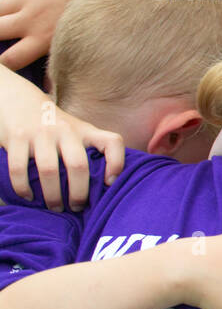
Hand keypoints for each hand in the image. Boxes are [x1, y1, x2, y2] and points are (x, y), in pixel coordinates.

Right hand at [0, 0, 106, 69]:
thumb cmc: (92, 18)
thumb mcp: (78, 44)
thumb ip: (58, 64)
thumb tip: (45, 87)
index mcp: (43, 38)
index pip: (9, 59)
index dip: (3, 65)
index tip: (5, 64)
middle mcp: (32, 18)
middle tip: (3, 41)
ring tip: (6, 25)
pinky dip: (4, 1)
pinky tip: (12, 8)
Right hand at [1, 70, 124, 210]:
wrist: (19, 100)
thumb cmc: (55, 127)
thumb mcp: (78, 132)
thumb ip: (91, 150)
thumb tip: (105, 186)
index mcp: (85, 131)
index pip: (112, 142)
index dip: (117, 163)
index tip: (110, 183)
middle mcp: (66, 130)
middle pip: (78, 165)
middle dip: (79, 193)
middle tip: (77, 208)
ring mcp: (41, 133)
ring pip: (49, 171)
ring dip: (52, 195)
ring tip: (55, 207)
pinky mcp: (17, 137)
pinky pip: (19, 169)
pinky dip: (23, 188)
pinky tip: (28, 197)